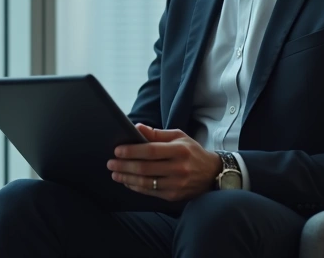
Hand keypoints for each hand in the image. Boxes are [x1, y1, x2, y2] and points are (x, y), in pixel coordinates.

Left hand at [106, 124, 222, 201]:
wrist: (212, 174)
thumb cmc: (191, 152)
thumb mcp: (178, 137)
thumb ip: (157, 134)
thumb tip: (136, 127)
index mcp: (180, 150)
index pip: (151, 151)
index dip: (132, 151)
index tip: (117, 150)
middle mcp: (179, 168)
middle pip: (146, 168)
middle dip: (124, 165)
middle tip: (110, 163)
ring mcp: (177, 184)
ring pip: (146, 182)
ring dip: (127, 178)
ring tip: (115, 173)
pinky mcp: (174, 196)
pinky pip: (150, 192)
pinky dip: (136, 187)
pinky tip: (127, 181)